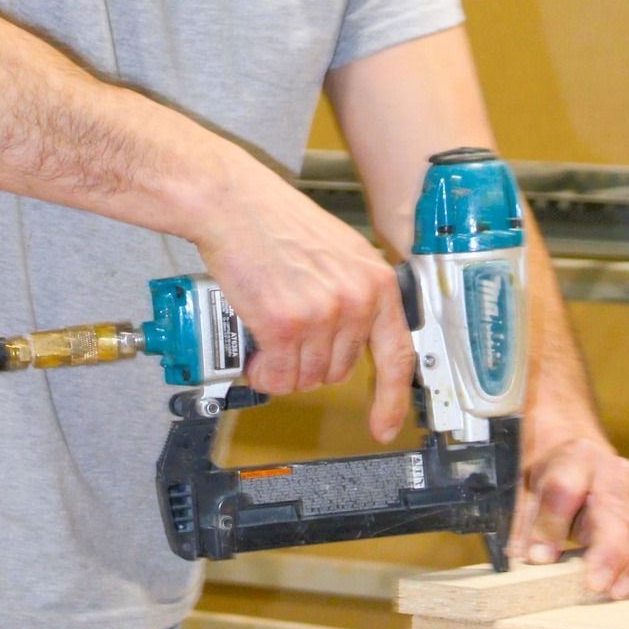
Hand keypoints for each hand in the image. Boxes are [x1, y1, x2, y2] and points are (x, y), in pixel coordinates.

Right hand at [191, 156, 415, 441]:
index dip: (391, 397)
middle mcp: (357, 299)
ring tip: (266, 339)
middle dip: (308, 363)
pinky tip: (254, 353)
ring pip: (305, 377)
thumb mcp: (337, 253)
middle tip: (285, 337)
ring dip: (282, 370)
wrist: (232, 203)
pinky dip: (262, 373)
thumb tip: (348, 339)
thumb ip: (351, 293)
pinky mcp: (286, 325)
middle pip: (338, 371)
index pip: (396, 353)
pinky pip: (277, 375)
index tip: (384, 425)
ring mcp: (323, 314)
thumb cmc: (274, 220)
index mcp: (375, 280)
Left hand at [506, 427, 628, 598]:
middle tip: (596, 586)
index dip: (552, 526)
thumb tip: (532, 556)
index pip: (564, 489)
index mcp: (575, 458)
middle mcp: (614, 469)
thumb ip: (528, 522)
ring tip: (620, 593)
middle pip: (615, 509)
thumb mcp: (529, 491)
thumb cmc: (554, 479)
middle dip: (609, 552)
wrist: (584, 456)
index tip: (541, 558)